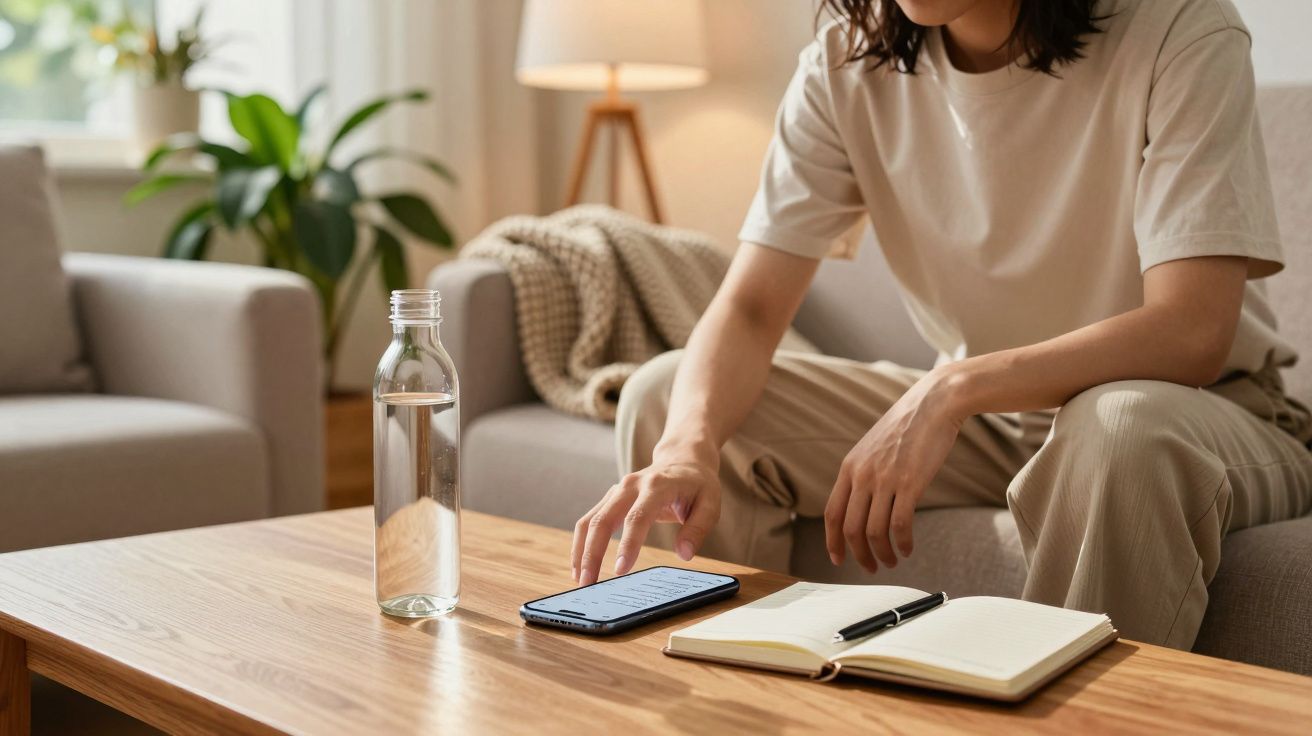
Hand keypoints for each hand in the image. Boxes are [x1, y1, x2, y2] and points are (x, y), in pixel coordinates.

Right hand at [571, 459, 720, 586]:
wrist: (682, 459)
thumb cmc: (697, 484)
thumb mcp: (711, 503)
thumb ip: (698, 528)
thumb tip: (684, 554)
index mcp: (656, 486)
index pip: (637, 517)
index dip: (628, 544)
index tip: (621, 570)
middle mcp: (631, 485)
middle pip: (603, 520)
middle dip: (592, 553)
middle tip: (589, 583)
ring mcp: (617, 490)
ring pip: (589, 521)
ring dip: (581, 551)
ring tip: (581, 580)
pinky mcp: (610, 498)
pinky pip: (589, 520)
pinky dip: (582, 543)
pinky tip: (581, 564)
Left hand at [824, 368, 966, 572]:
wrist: (934, 404)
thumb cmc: (907, 426)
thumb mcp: (873, 447)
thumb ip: (863, 473)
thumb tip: (862, 503)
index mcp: (849, 467)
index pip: (832, 513)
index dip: (832, 541)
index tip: (838, 558)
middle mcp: (862, 475)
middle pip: (850, 528)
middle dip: (858, 555)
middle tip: (870, 567)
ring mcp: (884, 479)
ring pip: (874, 532)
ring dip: (882, 554)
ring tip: (892, 561)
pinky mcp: (909, 483)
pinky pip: (899, 525)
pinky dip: (902, 543)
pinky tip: (908, 548)